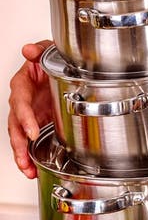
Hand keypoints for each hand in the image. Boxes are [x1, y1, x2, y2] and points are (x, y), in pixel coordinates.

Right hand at [8, 40, 54, 177]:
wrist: (60, 64)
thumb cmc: (50, 57)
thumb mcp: (47, 50)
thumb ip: (38, 51)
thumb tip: (28, 49)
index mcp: (22, 84)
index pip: (20, 103)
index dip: (25, 118)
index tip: (32, 131)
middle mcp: (22, 101)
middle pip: (15, 125)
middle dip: (19, 144)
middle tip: (25, 159)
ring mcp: (28, 114)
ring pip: (19, 137)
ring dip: (22, 155)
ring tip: (28, 170)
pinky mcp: (36, 122)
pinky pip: (29, 141)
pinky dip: (30, 156)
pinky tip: (34, 169)